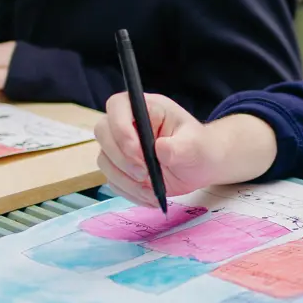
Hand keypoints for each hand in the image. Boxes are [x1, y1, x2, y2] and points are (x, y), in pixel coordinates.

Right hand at [95, 94, 277, 206]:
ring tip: (153, 189)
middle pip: (103, 133)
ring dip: (126, 179)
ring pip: (105, 161)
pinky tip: (151, 196)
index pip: (118, 106)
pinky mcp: (120, 168)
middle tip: (145, 174)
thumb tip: (161, 149)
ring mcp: (120, 146)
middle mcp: (128, 124)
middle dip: (121, 158)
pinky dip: (130, 192)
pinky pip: (113, 181)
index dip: (121, 128)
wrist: (200, 165)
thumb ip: (180, 146)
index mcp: (146, 108)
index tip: (138, 152)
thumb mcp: (195, 145)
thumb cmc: (198, 147)